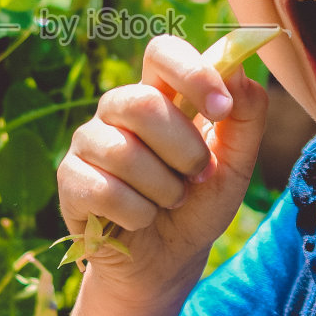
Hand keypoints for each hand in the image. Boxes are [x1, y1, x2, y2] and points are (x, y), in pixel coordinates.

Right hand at [57, 34, 268, 301]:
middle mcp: (118, 110)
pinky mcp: (70, 179)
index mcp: (160, 95)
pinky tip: (140, 219)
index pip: (163, 52)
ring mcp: (89, 142)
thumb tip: (240, 71)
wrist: (167, 262)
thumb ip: (245, 117)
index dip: (192, 73)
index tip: (222, 109)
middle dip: (183, 150)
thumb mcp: (236, 165)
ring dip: (163, 190)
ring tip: (169, 202)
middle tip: (197, 178)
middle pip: (142, 103)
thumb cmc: (198, 205)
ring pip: (123, 152)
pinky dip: (137, 214)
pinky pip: (104, 190)